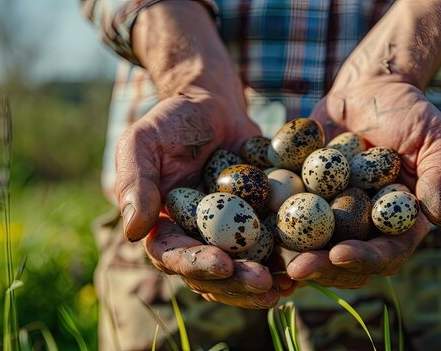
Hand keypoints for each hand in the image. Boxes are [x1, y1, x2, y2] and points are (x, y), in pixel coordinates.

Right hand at [113, 2, 281, 307]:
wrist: (214, 105)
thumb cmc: (172, 119)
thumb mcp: (143, 141)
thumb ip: (135, 182)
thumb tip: (134, 231)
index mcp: (164, 226)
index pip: (173, 256)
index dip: (195, 264)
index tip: (221, 263)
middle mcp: (195, 238)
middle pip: (211, 274)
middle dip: (236, 282)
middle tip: (262, 282)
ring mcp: (228, 235)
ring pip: (242, 270)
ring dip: (262, 282)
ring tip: (287, 286)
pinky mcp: (256, 223)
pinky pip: (270, 247)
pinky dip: (285, 259)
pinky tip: (306, 265)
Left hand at [287, 77, 440, 286]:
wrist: (368, 88)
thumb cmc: (409, 111)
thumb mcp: (436, 138)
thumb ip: (439, 177)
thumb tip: (438, 218)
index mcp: (399, 222)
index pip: (386, 252)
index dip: (365, 259)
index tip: (340, 253)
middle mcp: (366, 226)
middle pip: (345, 261)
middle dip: (322, 268)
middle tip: (297, 267)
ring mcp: (333, 215)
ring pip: (313, 248)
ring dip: (293, 257)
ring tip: (272, 258)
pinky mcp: (306, 198)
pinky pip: (287, 218)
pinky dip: (271, 228)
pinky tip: (253, 230)